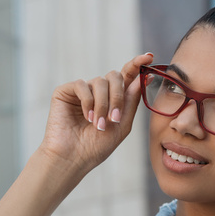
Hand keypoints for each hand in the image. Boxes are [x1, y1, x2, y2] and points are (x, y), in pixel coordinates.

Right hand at [40, 52, 153, 170]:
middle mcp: (99, 92)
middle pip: (115, 76)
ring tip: (98, 125)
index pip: (127, 76)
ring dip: (103, 105)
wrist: (73, 158)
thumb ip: (131, 101)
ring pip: (100, 81)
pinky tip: (87, 117)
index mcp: (114, 99)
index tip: (148, 57)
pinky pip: (83, 85)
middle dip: (118, 97)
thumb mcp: (122, 124)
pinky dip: (88, 102)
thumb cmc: (97, 146)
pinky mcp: (66, 91)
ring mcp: (82, 91)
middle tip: (115, 119)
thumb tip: (142, 77)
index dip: (137, 64)